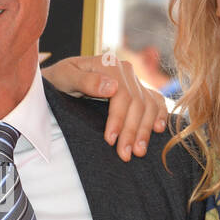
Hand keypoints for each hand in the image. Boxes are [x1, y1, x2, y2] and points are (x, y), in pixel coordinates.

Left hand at [41, 54, 169, 160]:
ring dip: (145, 129)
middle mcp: (125, 71)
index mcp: (109, 65)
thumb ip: (86, 81)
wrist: (60, 78)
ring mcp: (133, 80)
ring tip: (139, 151)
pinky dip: (159, 115)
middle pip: (137, 102)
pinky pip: (155, 101)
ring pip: (148, 105)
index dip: (119, 119)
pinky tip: (158, 130)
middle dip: (132, 131)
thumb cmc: (59, 78)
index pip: (122, 94)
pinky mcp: (136, 90)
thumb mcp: (65, 77)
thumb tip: (112, 88)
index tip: (111, 140)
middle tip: (125, 154)